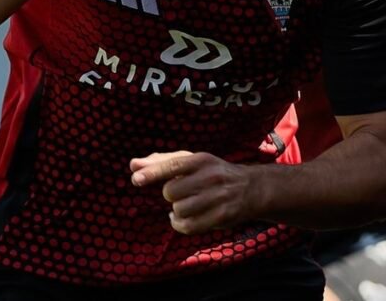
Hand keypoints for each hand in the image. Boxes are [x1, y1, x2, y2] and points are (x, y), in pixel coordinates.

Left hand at [130, 150, 258, 234]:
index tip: (135, 178)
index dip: (153, 172)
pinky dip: (179, 224)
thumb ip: (162, 162)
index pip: (173, 165)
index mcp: (202, 159)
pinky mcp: (222, 216)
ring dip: (177, 210)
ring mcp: (218, 197)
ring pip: (179, 210)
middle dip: (171, 194)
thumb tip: (133, 165)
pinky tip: (182, 219)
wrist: (252, 188)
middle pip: (171, 191)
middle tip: (182, 192)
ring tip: (185, 205)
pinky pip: (189, 226)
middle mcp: (211, 176)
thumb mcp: (193, 161)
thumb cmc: (213, 172)